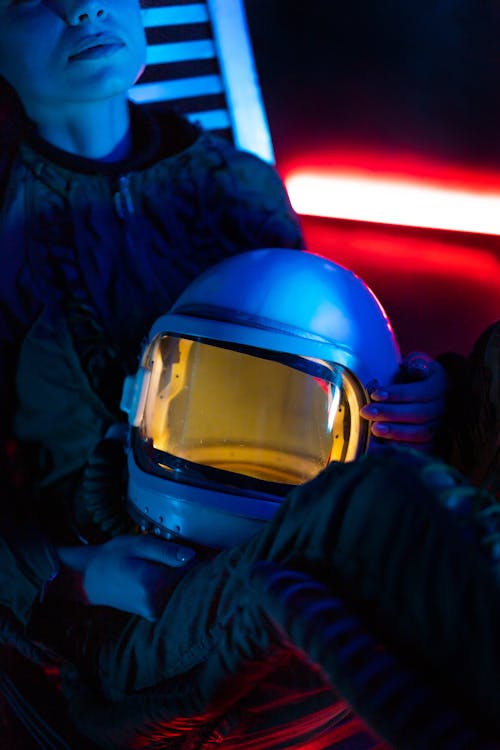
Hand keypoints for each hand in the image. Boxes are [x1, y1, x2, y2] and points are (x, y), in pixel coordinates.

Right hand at [57, 534, 195, 620]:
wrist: (90, 578)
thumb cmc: (113, 556)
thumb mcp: (138, 544)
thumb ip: (166, 551)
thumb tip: (192, 556)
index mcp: (153, 585)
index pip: (192, 570)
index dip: (200, 556)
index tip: (204, 547)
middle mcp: (156, 604)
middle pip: (190, 583)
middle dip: (194, 568)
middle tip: (194, 553)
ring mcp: (155, 612)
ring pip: (182, 590)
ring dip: (183, 577)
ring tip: (173, 562)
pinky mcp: (154, 613)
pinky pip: (173, 597)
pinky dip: (175, 585)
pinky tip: (167, 573)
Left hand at [360, 352, 448, 451]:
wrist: (430, 393)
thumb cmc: (417, 375)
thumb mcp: (419, 362)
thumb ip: (417, 362)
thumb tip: (414, 368)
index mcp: (441, 385)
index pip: (422, 392)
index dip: (398, 394)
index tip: (375, 394)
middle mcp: (445, 407)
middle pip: (420, 414)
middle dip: (391, 414)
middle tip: (367, 412)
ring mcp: (442, 426)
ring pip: (421, 433)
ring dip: (396, 432)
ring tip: (374, 429)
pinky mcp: (435, 441)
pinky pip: (422, 449)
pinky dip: (403, 448)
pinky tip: (383, 446)